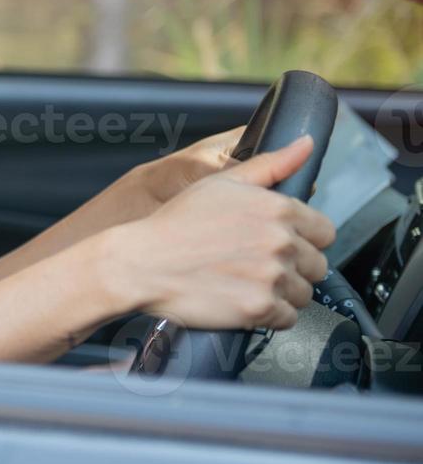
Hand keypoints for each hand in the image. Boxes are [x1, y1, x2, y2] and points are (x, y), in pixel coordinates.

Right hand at [102, 135, 334, 330]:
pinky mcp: (259, 308)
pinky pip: (287, 318)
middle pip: (317, 265)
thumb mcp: (220, 184)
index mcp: (278, 209)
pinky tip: (243, 301)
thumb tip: (306, 145)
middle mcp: (280, 242)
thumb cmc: (174, 224)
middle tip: (256, 266)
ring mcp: (271, 277)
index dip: (303, 239)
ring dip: (282, 293)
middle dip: (292, 268)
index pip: (325, 232)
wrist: (139, 265)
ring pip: (304, 293)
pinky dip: (269, 315)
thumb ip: (271, 165)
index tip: (277, 244)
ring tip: (247, 284)